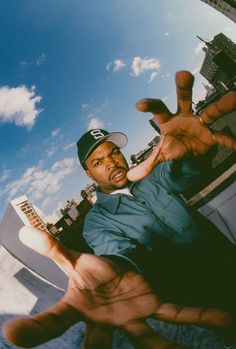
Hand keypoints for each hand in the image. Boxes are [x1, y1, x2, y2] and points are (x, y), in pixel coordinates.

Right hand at [2, 227, 230, 347]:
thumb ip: (51, 247)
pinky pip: (175, 312)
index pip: (54, 320)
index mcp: (78, 309)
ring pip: (147, 339)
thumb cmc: (88, 273)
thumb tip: (25, 229)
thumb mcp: (69, 258)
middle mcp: (104, 322)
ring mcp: (131, 317)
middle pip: (97, 345)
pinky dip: (198, 314)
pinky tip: (223, 319)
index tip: (13, 334)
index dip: (36, 328)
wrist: (107, 277)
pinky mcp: (153, 304)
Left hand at [127, 71, 235, 180]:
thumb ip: (147, 164)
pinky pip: (223, 138)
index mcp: (168, 120)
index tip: (139, 104)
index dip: (150, 105)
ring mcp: (201, 124)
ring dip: (222, 105)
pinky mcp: (212, 135)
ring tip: (234, 97)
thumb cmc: (174, 147)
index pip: (158, 109)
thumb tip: (129, 177)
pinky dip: (230, 142)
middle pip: (184, 99)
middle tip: (182, 74)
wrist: (191, 153)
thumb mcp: (160, 155)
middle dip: (183, 88)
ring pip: (211, 112)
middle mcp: (185, 116)